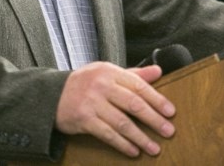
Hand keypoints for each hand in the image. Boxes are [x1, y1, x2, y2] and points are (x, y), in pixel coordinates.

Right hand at [55, 61, 175, 157]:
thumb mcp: (107, 73)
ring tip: (154, 148)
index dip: (157, 100)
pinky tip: (133, 151)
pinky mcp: (84, 119)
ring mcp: (91, 103)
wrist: (52, 95)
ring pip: (122, 122)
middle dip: (153, 120)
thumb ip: (133, 74)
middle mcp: (101, 85)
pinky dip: (123, 144)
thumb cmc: (85, 83)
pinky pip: (108, 134)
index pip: (138, 86)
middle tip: (168, 131)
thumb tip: (158, 71)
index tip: (171, 112)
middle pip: (133, 104)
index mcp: (110, 72)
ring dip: (140, 137)